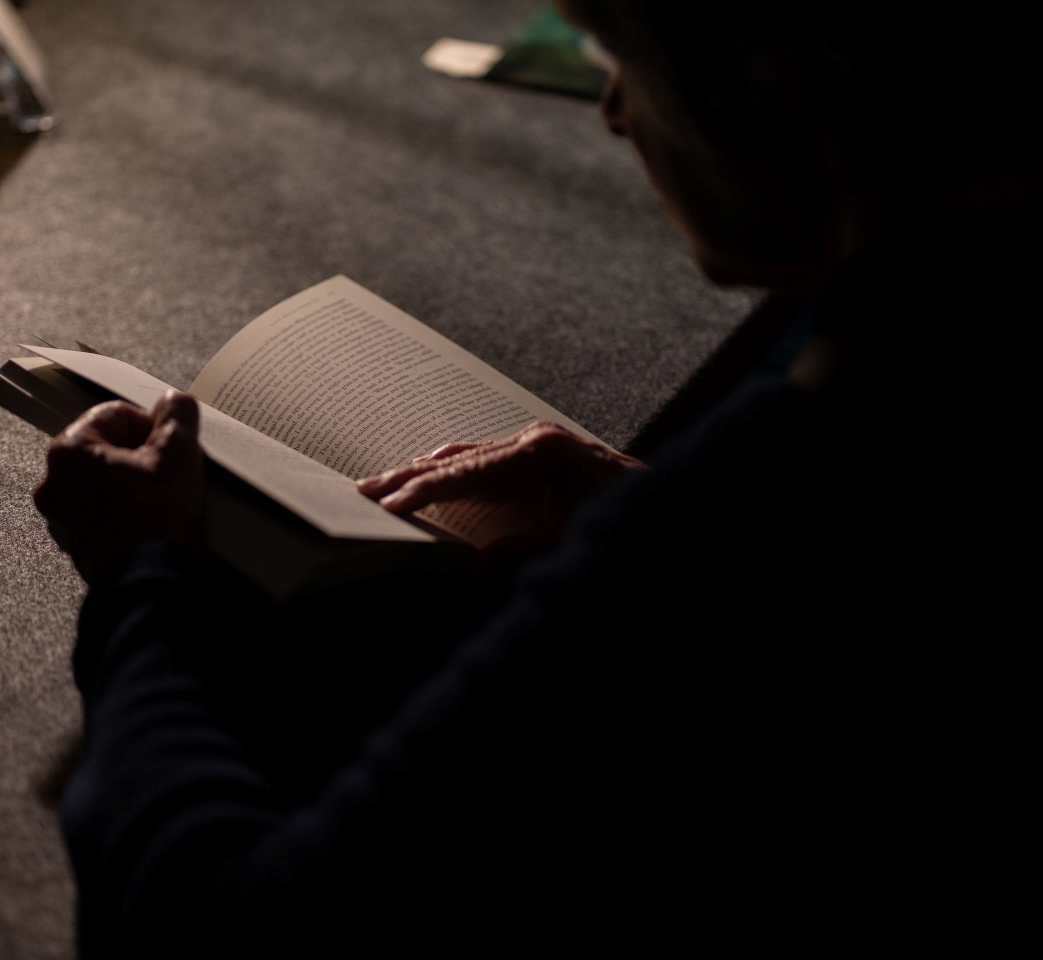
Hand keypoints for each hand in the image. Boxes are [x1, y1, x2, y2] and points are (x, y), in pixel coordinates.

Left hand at [32, 390, 204, 580]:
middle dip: (141, 457)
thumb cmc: (158, 520)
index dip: (152, 427)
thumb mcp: (179, 454)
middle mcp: (53, 482)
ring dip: (133, 486)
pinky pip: (103, 514)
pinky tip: (150, 526)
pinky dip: (125, 514)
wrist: (150, 586)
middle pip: (108, 448)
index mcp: (70, 451)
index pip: (116, 415)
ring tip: (162, 505)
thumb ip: (178, 415)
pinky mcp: (75, 545)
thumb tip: (174, 402)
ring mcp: (61, 518)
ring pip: (105, 482)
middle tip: (170, 476)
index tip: (170, 450)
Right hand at [357, 421, 645, 553]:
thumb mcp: (572, 539)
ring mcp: (538, 441)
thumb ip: (518, 548)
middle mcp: (535, 439)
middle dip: (410, 476)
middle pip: (459, 457)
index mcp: (541, 452)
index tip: (387, 504)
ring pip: (468, 454)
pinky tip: (432, 474)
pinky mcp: (542, 452)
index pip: (466, 471)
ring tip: (384, 482)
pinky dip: (453, 469)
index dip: (423, 490)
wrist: (677, 501)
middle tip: (365, 489)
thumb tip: (467, 568)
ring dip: (425, 470)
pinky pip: (486, 459)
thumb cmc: (627, 516)